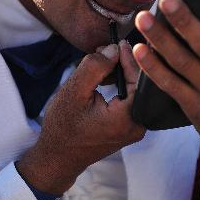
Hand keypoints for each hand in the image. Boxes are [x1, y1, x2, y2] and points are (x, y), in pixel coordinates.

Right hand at [17, 40, 144, 194]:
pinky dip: (121, 86)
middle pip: (140, 86)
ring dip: (123, 75)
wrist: (58, 156)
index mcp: (127, 119)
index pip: (138, 81)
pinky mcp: (129, 128)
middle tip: (113, 48)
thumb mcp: (74, 91)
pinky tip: (106, 77)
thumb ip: (95, 67)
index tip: (120, 42)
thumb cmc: (63, 126)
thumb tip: (115, 49)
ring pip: (135, 92)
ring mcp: (135, 129)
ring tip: (106, 61)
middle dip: (127, 65)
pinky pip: (131, 100)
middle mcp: (138, 127)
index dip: (130, 59)